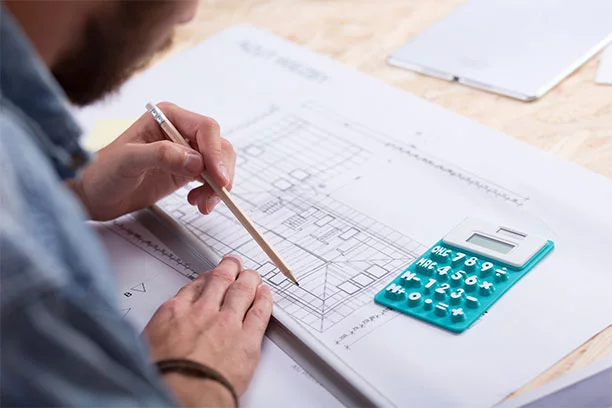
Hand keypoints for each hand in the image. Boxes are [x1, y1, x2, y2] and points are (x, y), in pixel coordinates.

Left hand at [70, 102, 235, 220]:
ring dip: (217, 186)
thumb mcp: (127, 161)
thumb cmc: (101, 172)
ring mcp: (184, 152)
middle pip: (218, 146)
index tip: (218, 178)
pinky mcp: (185, 171)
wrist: (93, 195)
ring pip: (219, 163)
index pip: (205, 128)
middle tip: (216, 194)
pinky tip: (198, 202)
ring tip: (202, 204)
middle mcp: (179, 131)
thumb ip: (160, 155)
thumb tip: (195, 160)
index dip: (215, 152)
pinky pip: (211, 179)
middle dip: (221, 171)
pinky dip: (211, 193)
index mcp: (167, 117)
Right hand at [143, 256, 272, 405]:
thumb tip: (162, 335)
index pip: (195, 286)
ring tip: (251, 274)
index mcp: (175, 312)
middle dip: (229, 269)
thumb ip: (161, 331)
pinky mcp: (248, 339)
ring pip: (242, 290)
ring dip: (248, 279)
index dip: (206, 278)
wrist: (182, 397)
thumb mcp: (148, 347)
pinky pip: (260, 311)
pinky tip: (266, 293)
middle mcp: (203, 312)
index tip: (210, 277)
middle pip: (220, 280)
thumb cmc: (162, 379)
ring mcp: (227, 323)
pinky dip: (265, 298)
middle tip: (233, 265)